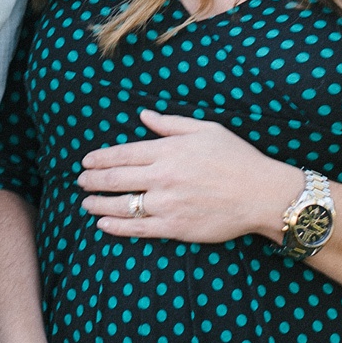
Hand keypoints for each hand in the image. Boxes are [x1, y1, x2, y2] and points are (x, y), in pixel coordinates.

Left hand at [78, 109, 302, 242]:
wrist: (261, 194)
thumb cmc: (237, 158)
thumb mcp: (206, 130)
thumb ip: (171, 124)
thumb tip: (144, 115)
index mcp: (168, 151)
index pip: (123, 154)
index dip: (100, 158)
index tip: (86, 161)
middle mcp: (163, 176)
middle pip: (115, 179)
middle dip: (92, 180)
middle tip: (80, 181)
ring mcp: (167, 203)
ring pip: (122, 204)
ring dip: (98, 203)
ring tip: (86, 202)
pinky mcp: (175, 226)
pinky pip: (137, 227)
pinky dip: (116, 226)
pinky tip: (103, 224)